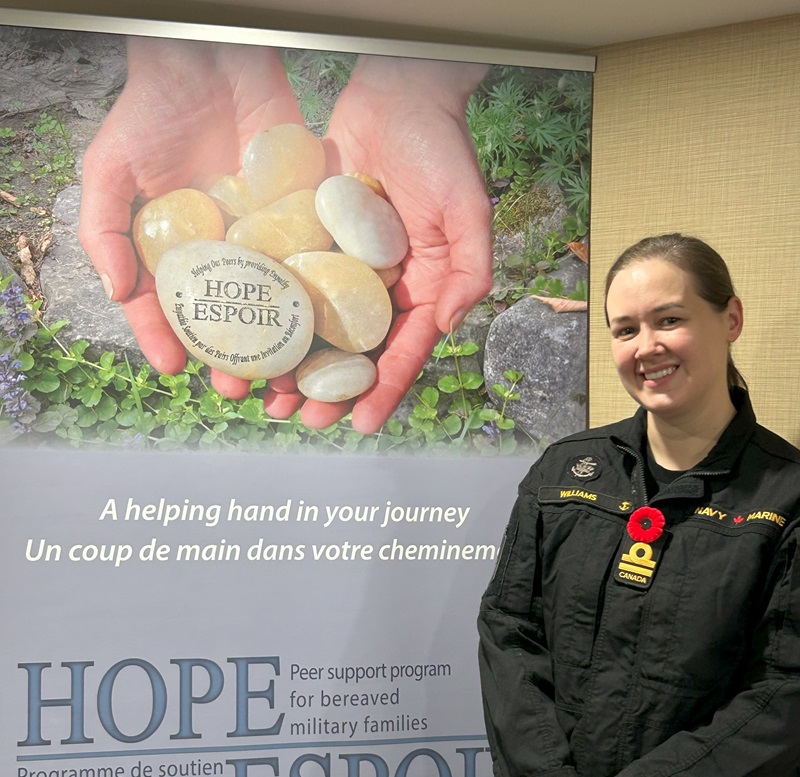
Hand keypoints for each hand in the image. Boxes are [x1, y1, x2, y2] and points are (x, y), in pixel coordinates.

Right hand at [79, 38, 302, 397]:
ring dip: (279, 347)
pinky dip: (316, 301)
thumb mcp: (110, 171)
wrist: (211, 59)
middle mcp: (222, 256)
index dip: (167, 341)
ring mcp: (265, 241)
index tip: (172, 368)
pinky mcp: (303, 220)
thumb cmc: (152, 114)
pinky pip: (310, 265)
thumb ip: (103, 231)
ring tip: (283, 378)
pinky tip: (320, 331)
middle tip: (238, 389)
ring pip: (273, 307)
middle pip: (228, 321)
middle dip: (232, 360)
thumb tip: (117, 293)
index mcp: (175, 254)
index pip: (169, 309)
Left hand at [275, 55, 492, 432]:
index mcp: (420, 291)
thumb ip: (471, 270)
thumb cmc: (441, 148)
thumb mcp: (467, 210)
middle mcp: (379, 290)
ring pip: (314, 330)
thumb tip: (447, 325)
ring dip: (292, 365)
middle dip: (328, 391)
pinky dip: (270, 315)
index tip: (361, 424)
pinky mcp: (309, 243)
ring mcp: (341, 269)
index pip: (402, 352)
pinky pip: (289, 285)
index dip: (383, 390)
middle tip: (302, 419)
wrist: (395, 92)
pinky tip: (248, 338)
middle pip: (353, 354)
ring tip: (267, 395)